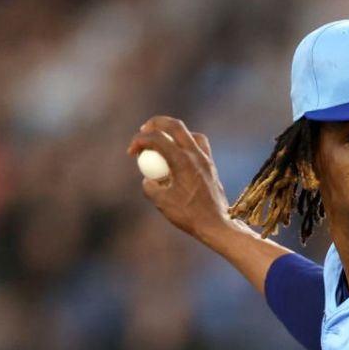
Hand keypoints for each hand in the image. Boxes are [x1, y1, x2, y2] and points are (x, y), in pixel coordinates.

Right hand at [126, 116, 232, 238]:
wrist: (217, 225)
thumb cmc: (189, 215)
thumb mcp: (161, 202)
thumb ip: (149, 186)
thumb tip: (148, 178)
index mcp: (183, 161)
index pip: (157, 138)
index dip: (139, 141)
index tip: (131, 153)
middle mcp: (196, 155)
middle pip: (175, 125)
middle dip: (155, 124)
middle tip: (143, 131)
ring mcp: (206, 159)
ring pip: (189, 133)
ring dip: (172, 132)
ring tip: (161, 142)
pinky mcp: (211, 166)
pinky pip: (198, 145)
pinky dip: (185, 144)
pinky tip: (177, 155)